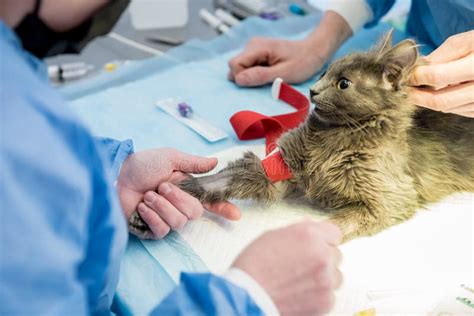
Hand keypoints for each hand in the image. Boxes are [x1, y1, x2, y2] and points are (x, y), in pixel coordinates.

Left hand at [117, 148, 239, 238]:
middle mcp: (179, 205)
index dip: (224, 208)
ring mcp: (165, 218)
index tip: (236, 215)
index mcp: (186, 188)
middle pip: (195, 212)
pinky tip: (142, 206)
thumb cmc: (141, 165)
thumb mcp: (169, 158)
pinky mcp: (151, 229)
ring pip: (178, 222)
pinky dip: (152, 216)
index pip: (210, 201)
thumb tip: (215, 162)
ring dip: (162, 206)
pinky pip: (162, 230)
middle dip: (178, 198)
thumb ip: (193, 163)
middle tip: (161, 186)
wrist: (115, 176)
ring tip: (148, 195)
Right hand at [228, 38, 325, 86]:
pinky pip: (247, 67)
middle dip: (246, 78)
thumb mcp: (284, 73)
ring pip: (240, 68)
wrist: (314, 51)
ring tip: (271, 76)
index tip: (261, 82)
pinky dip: (255, 74)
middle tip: (268, 80)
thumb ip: (261, 76)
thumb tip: (238, 80)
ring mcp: (254, 48)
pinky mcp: (257, 54)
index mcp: (258, 47)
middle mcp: (252, 45)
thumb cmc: (303, 62)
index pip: (234, 65)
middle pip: (234, 66)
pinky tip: (270, 73)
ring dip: (252, 76)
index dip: (243, 78)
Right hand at [232, 220, 342, 314]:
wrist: (248, 297)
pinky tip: (299, 293)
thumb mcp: (273, 236)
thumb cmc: (254, 266)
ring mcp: (326, 279)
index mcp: (309, 235)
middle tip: (303, 265)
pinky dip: (318, 295)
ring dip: (323, 277)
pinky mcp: (326, 301)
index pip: (334, 233)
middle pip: (336, 254)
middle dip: (323, 258)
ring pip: (336, 276)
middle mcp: (322, 255)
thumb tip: (311, 225)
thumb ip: (298, 230)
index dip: (324, 239)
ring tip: (300, 281)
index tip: (318, 245)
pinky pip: (330, 295)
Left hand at [410, 31, 473, 116]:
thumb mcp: (468, 41)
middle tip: (403, 89)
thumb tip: (417, 68)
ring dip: (428, 100)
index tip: (405, 74)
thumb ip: (443, 54)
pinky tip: (437, 93)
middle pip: (440, 101)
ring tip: (417, 89)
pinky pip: (455, 111)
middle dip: (417, 96)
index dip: (417, 77)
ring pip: (446, 108)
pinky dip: (442, 103)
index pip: (438, 77)